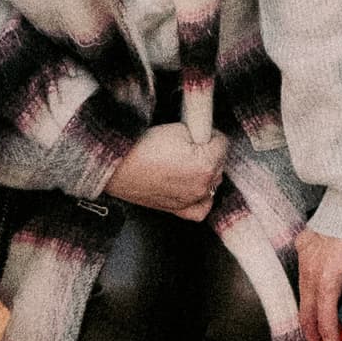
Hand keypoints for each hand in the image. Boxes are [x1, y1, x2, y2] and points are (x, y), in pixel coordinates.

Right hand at [112, 118, 229, 220]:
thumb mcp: (178, 129)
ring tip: (189, 162)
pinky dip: (202, 198)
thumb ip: (199, 134)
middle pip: (219, 163)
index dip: (211, 133)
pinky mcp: (178, 210)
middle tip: (192, 144)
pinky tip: (195, 187)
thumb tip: (206, 136)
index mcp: (206, 165)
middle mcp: (202, 187)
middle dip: (210, 152)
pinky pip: (201, 208)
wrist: (118, 167)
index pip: (223, 143)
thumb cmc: (144, 148)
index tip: (201, 130)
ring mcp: (191, 201)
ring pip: (212, 184)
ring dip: (206, 172)